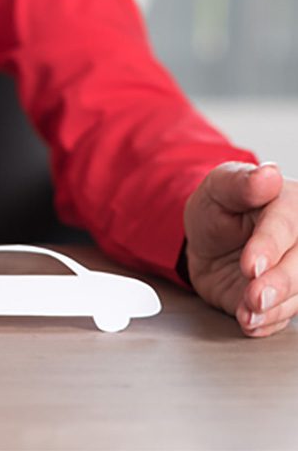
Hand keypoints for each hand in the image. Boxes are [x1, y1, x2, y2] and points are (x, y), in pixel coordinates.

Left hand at [184, 161, 297, 336]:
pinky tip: (250, 323)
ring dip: (274, 308)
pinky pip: (283, 316)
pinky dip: (267, 323)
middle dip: (278, 284)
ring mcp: (294, 271)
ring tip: (248, 313)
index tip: (250, 265)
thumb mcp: (218, 188)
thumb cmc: (218, 208)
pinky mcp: (284, 298)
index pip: (287, 226)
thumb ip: (240, 183)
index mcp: (291, 205)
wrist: (207, 241)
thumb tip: (268, 174)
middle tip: (253, 296)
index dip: (270, 246)